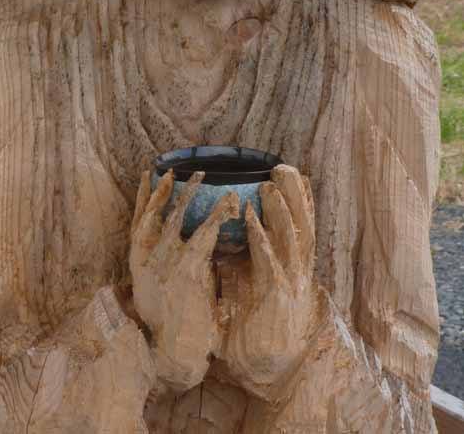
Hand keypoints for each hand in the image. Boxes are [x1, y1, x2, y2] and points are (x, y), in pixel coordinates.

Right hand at [130, 170, 239, 392]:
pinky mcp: (187, 269)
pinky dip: (217, 218)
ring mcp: (165, 262)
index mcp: (137, 261)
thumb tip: (182, 247)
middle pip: (153, 213)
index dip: (143, 197)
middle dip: (163, 190)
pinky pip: (204, 235)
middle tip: (173, 171)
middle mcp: (146, 257)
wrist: (173, 350)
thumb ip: (165, 265)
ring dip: (190, 195)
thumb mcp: (156, 290)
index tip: (147, 176)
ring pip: (177, 218)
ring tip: (202, 177)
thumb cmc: (170, 324)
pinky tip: (228, 206)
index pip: (138, 220)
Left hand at [215, 165, 320, 401]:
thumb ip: (248, 259)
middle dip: (295, 197)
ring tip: (269, 187)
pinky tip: (251, 219)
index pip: (296, 227)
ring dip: (280, 212)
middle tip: (286, 169)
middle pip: (300, 227)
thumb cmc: (258, 323)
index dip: (297, 201)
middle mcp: (294, 271)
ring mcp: (288, 282)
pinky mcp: (275, 295)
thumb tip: (232, 233)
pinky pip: (268, 260)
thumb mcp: (254, 283)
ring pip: (290, 240)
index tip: (292, 175)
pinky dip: (260, 237)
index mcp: (289, 266)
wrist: (267, 364)